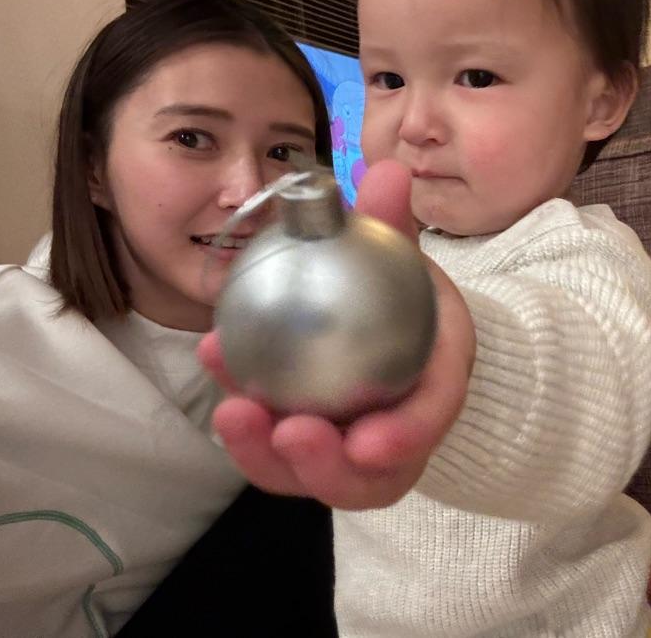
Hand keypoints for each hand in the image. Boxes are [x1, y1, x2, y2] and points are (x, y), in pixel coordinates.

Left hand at [198, 159, 474, 509]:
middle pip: (367, 479)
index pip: (428, 424)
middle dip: (324, 467)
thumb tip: (389, 171)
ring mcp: (348, 451)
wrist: (402, 334)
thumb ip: (394, 226)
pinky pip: (272, 446)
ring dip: (267, 455)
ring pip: (313, 475)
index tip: (368, 444)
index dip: (403, 440)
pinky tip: (215, 359)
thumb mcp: (407, 259)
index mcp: (436, 391)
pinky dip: (244, 418)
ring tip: (232, 411)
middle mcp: (395, 437)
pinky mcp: (305, 449)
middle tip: (289, 432)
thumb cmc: (410, 300)